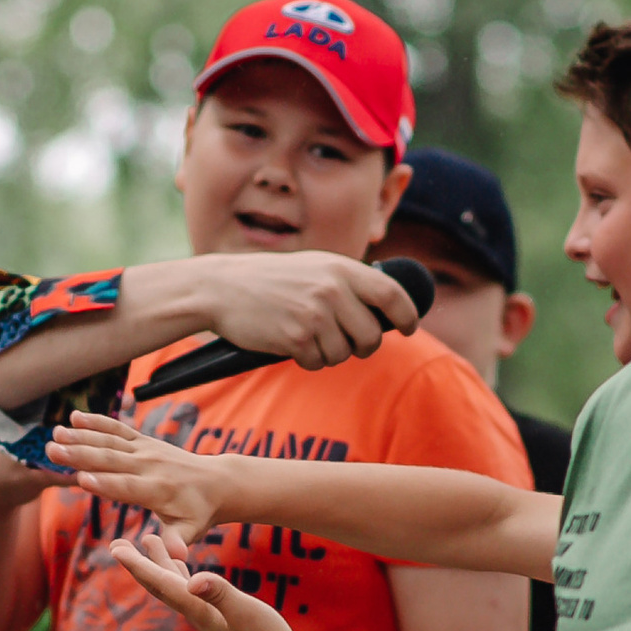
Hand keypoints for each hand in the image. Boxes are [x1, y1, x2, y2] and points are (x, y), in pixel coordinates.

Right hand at [50, 414, 229, 535]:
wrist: (216, 482)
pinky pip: (118, 430)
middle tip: (52, 452)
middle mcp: (149, 466)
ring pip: (110, 442)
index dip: (105, 484)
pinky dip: (98, 422)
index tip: (80, 480)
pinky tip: (75, 417)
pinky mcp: (143, 441)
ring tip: (55, 434)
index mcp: (157, 490)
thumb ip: (178, 541)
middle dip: (80, 456)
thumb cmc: (199, 512)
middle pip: (110, 460)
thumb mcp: (192, 530)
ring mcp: (146, 450)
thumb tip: (175, 556)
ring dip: (81, 437)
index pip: (127, 487)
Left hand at [112, 537, 300, 630]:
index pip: (161, 583)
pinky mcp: (219, 619)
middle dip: (138, 563)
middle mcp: (197, 613)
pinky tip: (185, 572)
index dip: (138, 565)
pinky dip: (182, 576)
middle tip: (117, 543)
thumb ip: (221, 595)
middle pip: (159, 584)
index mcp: (198, 609)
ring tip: (148, 541)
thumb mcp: (247, 612)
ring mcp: (207, 617)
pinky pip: (192, 592)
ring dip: (158, 564)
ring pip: (174, 586)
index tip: (116, 548)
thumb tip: (194, 582)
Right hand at [191, 251, 419, 369]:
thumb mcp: (313, 267)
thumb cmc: (269, 279)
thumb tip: (386, 307)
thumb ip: (347, 282)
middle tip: (345, 342)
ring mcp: (315, 315)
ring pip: (344, 354)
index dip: (407, 314)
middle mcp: (332, 290)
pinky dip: (307, 360)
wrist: (221, 289)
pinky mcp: (297, 338)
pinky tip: (289, 342)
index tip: (408, 328)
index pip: (391, 294)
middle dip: (362, 346)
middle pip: (371, 335)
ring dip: (329, 353)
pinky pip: (318, 363)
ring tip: (306, 334)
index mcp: (340, 268)